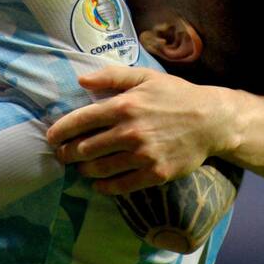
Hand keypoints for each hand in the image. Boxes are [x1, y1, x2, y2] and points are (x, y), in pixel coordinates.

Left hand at [46, 67, 237, 194]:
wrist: (211, 120)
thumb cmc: (176, 95)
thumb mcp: (145, 77)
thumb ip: (112, 76)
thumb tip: (81, 80)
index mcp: (124, 106)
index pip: (80, 121)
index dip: (60, 131)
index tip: (51, 137)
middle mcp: (129, 132)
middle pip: (84, 148)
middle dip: (67, 153)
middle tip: (63, 155)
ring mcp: (142, 155)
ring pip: (99, 169)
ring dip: (84, 170)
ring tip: (81, 167)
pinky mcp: (154, 173)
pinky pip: (120, 186)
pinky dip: (104, 186)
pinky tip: (99, 183)